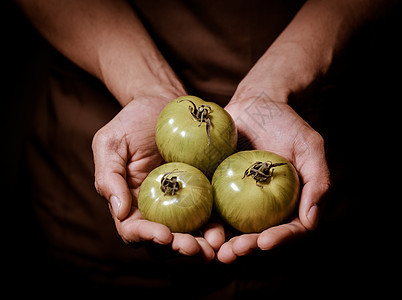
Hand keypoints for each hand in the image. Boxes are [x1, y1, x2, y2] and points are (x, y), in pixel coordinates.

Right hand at [92, 96, 219, 260]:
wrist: (163, 103)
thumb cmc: (132, 121)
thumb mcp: (110, 143)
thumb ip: (108, 176)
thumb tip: (119, 211)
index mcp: (130, 202)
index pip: (133, 229)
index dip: (146, 236)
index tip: (163, 234)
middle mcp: (155, 208)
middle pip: (164, 241)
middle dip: (178, 248)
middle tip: (194, 248)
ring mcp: (180, 203)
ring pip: (188, 234)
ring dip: (200, 246)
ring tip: (215, 247)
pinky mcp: (202, 192)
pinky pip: (209, 214)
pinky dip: (216, 226)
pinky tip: (226, 230)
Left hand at [217, 90, 330, 262]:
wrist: (256, 104)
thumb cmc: (287, 124)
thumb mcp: (310, 147)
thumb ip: (319, 182)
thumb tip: (311, 221)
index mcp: (290, 204)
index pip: (288, 230)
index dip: (278, 240)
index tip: (264, 242)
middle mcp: (265, 208)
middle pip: (257, 236)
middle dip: (245, 248)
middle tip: (231, 252)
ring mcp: (239, 200)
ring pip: (232, 229)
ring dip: (222, 243)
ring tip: (212, 249)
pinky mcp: (217, 189)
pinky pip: (209, 207)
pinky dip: (203, 221)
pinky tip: (194, 228)